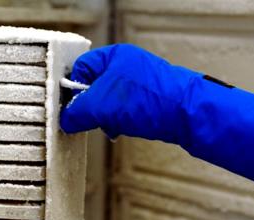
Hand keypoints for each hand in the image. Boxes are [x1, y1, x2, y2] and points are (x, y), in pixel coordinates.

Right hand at [60, 44, 195, 142]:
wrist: (187, 114)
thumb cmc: (147, 100)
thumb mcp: (101, 105)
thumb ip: (77, 111)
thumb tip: (66, 120)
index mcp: (114, 56)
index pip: (80, 68)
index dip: (73, 89)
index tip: (69, 108)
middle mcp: (127, 66)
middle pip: (94, 87)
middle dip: (90, 107)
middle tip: (91, 119)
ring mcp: (140, 83)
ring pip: (109, 101)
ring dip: (106, 117)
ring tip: (112, 126)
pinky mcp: (149, 99)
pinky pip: (125, 110)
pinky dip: (120, 121)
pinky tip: (122, 129)